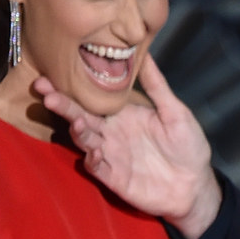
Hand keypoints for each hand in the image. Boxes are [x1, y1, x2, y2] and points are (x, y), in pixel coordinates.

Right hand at [34, 57, 221, 238]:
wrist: (195, 185)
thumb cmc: (188, 146)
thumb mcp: (175, 112)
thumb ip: (157, 86)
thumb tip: (145, 53)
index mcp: (123, 114)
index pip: (93, 97)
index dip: (74, 86)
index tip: (54, 73)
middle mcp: (111, 132)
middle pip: (81, 115)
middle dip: (62, 103)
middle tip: (44, 90)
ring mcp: (110, 155)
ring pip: (85, 140)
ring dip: (78, 130)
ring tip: (76, 121)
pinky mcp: (113, 177)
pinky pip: (96, 167)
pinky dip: (92, 158)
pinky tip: (95, 150)